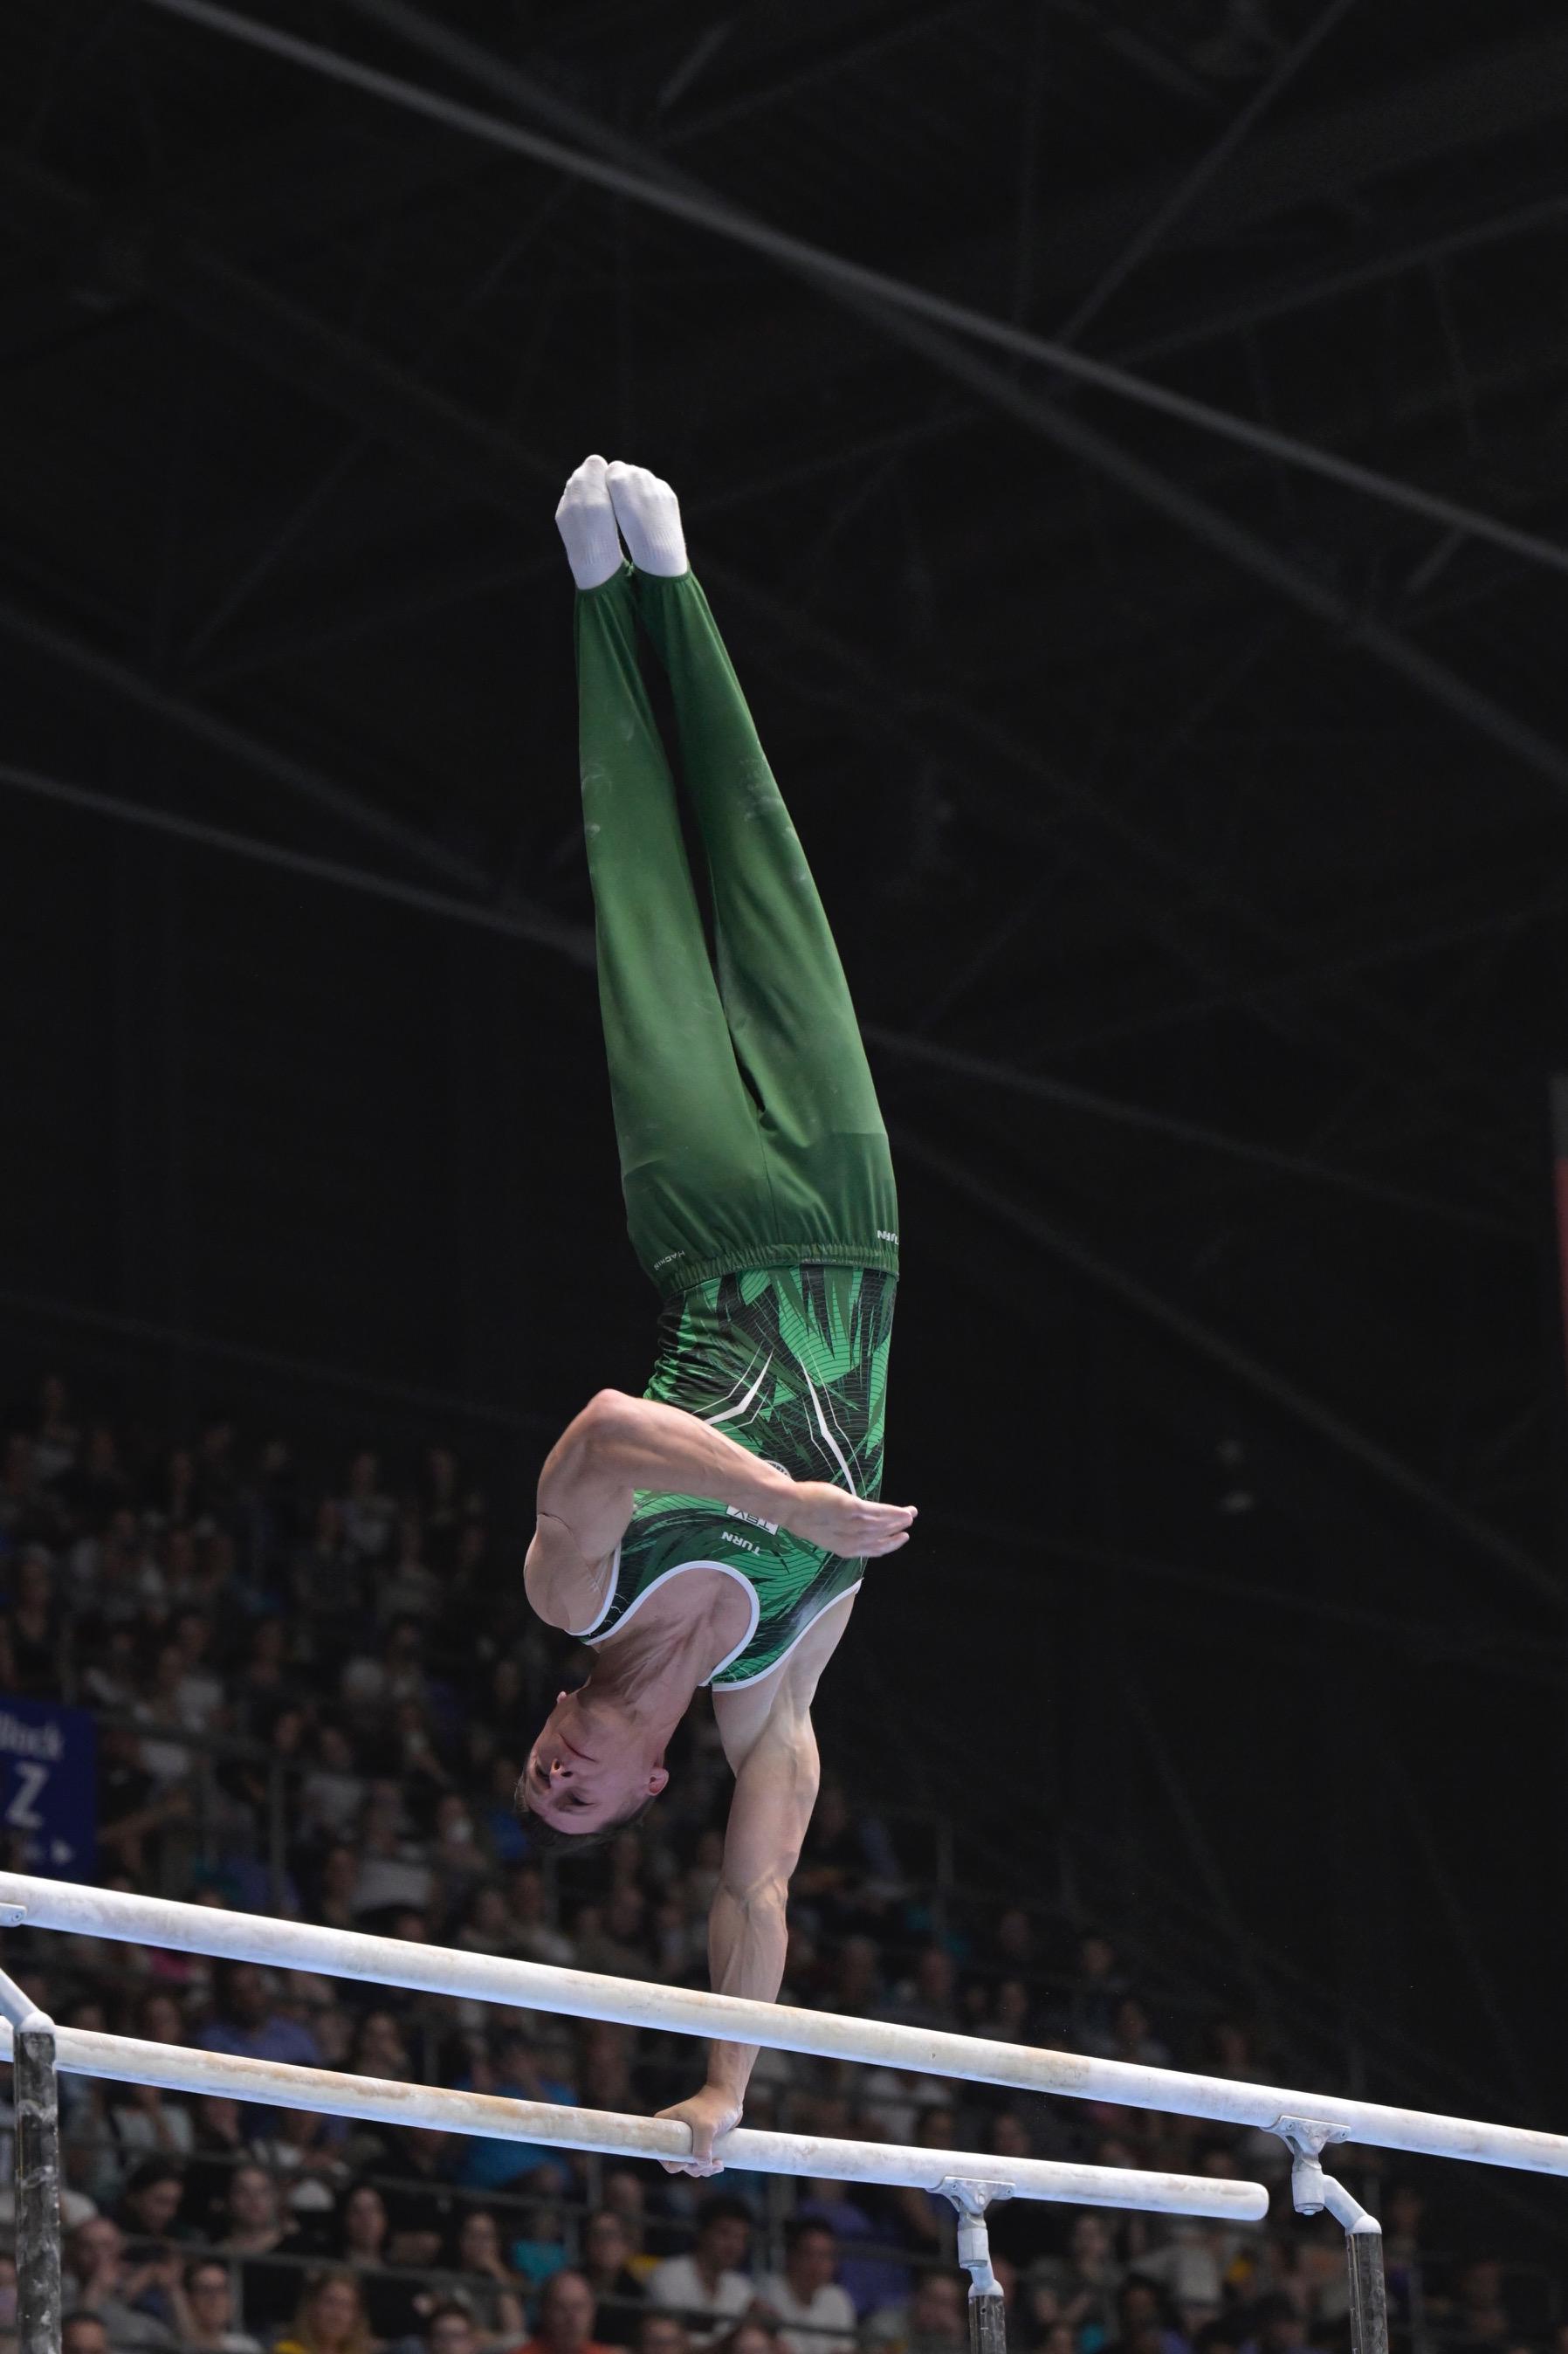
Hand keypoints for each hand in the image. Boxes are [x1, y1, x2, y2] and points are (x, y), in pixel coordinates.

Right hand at [656, 2083, 742, 2176]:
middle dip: (693, 2168)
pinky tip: (720, 2163)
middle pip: (677, 2163)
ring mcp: (686, 2140)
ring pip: (690, 2165)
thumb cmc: (714, 2107)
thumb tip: (701, 2165)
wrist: (730, 2098)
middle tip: (708, 2163)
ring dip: (704, 2169)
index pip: (662, 2154)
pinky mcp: (699, 2144)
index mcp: (666, 2126)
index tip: (687, 2161)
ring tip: (717, 2163)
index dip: (673, 2163)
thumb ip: (701, 2149)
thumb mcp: (705, 2127)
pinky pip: (700, 2163)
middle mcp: (673, 2135)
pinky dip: (709, 2167)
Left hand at [776, 1482, 915, 1558]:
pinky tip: (903, 1510)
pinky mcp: (852, 1509)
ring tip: (911, 1514)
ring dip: (899, 1520)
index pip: (872, 1549)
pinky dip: (893, 1512)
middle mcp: (851, 1541)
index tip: (901, 1538)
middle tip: (910, 1523)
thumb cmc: (804, 1515)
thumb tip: (855, 1522)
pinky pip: (879, 1512)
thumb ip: (842, 1530)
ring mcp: (852, 1525)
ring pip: (883, 1525)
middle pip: (881, 1538)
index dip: (889, 1545)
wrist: (791, 1507)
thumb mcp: (825, 1529)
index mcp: (844, 1548)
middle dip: (897, 1531)